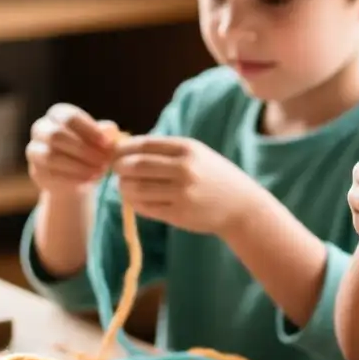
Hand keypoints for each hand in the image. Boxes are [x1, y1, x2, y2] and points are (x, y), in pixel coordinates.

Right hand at [26, 104, 118, 193]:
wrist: (76, 174)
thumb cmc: (90, 148)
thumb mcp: (101, 139)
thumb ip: (106, 132)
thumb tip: (111, 130)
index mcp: (58, 114)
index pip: (69, 118)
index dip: (89, 131)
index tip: (107, 144)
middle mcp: (41, 128)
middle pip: (57, 135)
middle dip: (83, 150)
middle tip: (105, 161)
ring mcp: (34, 149)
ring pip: (51, 156)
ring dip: (78, 165)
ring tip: (100, 172)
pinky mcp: (35, 170)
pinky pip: (50, 173)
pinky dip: (72, 177)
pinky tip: (89, 179)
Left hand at [113, 136, 261, 235]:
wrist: (241, 206)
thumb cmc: (215, 177)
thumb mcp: (198, 154)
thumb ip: (167, 151)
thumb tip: (127, 149)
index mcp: (188, 149)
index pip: (144, 145)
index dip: (124, 149)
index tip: (117, 153)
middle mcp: (184, 169)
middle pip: (135, 166)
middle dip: (119, 168)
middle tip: (117, 171)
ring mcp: (181, 193)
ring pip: (136, 188)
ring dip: (123, 187)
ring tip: (125, 186)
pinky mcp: (178, 214)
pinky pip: (145, 207)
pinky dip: (134, 203)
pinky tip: (137, 200)